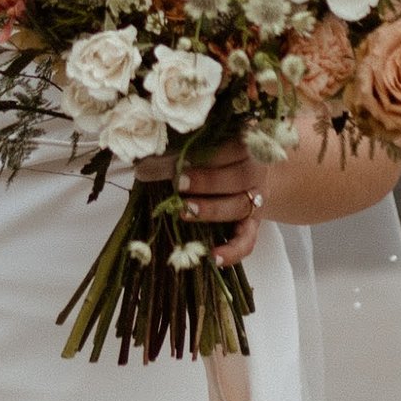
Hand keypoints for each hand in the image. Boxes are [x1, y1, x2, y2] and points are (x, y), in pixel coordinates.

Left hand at [138, 137, 264, 267]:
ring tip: (183, 212)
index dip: (209, 153)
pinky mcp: (253, 224)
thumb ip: (182, 148)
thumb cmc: (217, 156)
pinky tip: (213, 256)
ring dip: (212, 210)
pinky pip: (248, 240)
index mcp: (245, 144)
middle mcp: (256, 171)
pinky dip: (232, 250)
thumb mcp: (206, 146)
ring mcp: (256, 199)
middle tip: (178, 183)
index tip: (181, 159)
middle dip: (208, 180)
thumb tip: (144, 161)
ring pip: (241, 206)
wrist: (248, 174)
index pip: (234, 146)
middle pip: (240, 176)